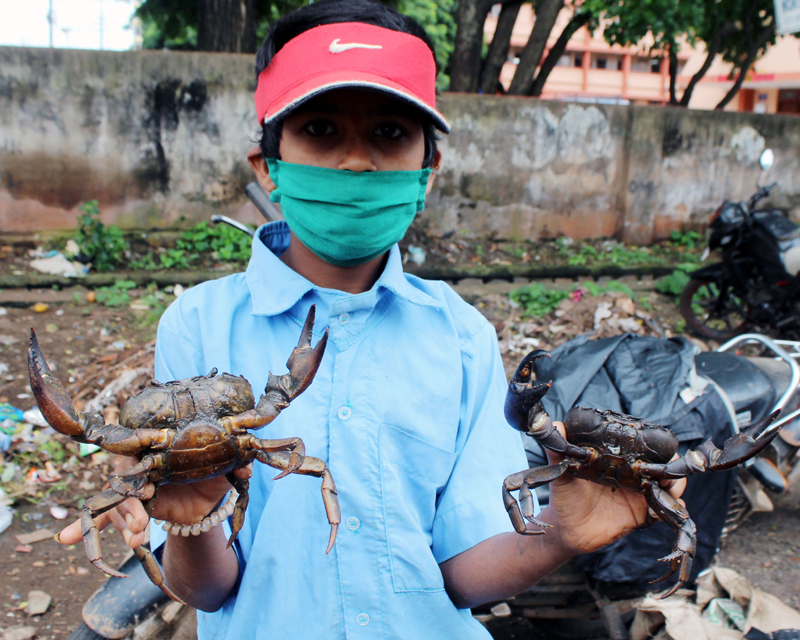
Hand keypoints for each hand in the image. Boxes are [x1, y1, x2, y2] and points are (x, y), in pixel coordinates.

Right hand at [56, 455, 251, 549]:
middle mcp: (143, 468)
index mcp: (162, 452)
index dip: (139, 473)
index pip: (140, 455)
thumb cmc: (213, 478)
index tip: (149, 491)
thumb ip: (233, 468)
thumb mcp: (224, 474)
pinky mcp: (130, 509)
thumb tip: (247, 468)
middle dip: (129, 507)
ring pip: (117, 505)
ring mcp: (133, 489)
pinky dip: (83, 529)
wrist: (206, 504)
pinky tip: (66, 538)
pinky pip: (103, 517)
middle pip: (123, 484)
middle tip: (141, 524)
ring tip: (135, 540)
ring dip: (122, 523)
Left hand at [543, 421, 685, 555]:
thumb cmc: (564, 497)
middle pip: (663, 466)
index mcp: (616, 461)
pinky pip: (664, 511)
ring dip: (676, 487)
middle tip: (667, 475)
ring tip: (668, 491)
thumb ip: (559, 451)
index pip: (643, 449)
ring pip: (669, 487)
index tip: (657, 453)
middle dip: (673, 468)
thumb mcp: (562, 472)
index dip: (656, 448)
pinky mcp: (641, 515)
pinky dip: (673, 510)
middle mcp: (631, 475)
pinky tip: (666, 512)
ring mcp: (638, 495)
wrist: (566, 530)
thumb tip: (557, 426)